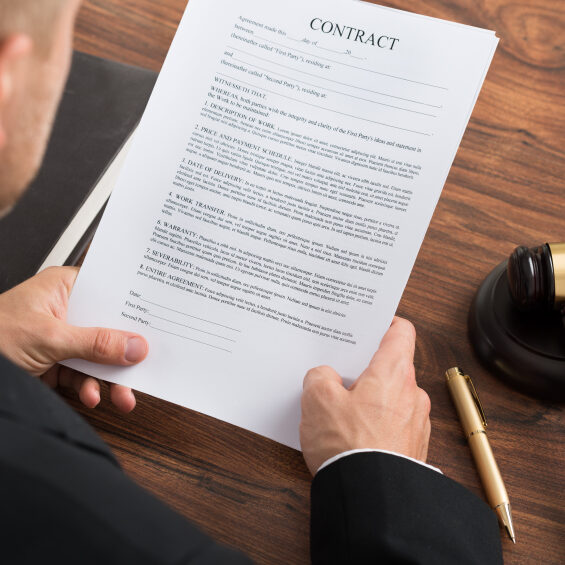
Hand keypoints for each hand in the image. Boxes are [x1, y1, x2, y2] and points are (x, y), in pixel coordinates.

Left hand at [0, 266, 147, 411]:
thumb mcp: (49, 338)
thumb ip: (96, 343)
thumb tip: (135, 346)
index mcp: (64, 287)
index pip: (110, 293)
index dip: (134, 307)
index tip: (156, 324)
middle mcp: (65, 309)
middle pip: (108, 328)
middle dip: (124, 354)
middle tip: (143, 367)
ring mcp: (61, 336)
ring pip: (99, 355)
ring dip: (110, 378)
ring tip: (121, 396)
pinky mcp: (55, 361)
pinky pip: (83, 374)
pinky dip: (89, 388)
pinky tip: (90, 396)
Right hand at [300, 317, 430, 474]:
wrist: (372, 499)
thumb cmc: (348, 446)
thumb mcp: (317, 400)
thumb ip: (320, 376)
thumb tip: (327, 377)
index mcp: (394, 372)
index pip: (401, 331)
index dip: (384, 322)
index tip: (369, 324)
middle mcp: (412, 393)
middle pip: (393, 365)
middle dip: (366, 367)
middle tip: (340, 370)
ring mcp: (416, 422)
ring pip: (392, 395)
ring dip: (371, 397)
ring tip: (341, 408)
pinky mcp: (413, 446)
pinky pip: (394, 422)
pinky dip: (377, 421)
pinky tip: (353, 433)